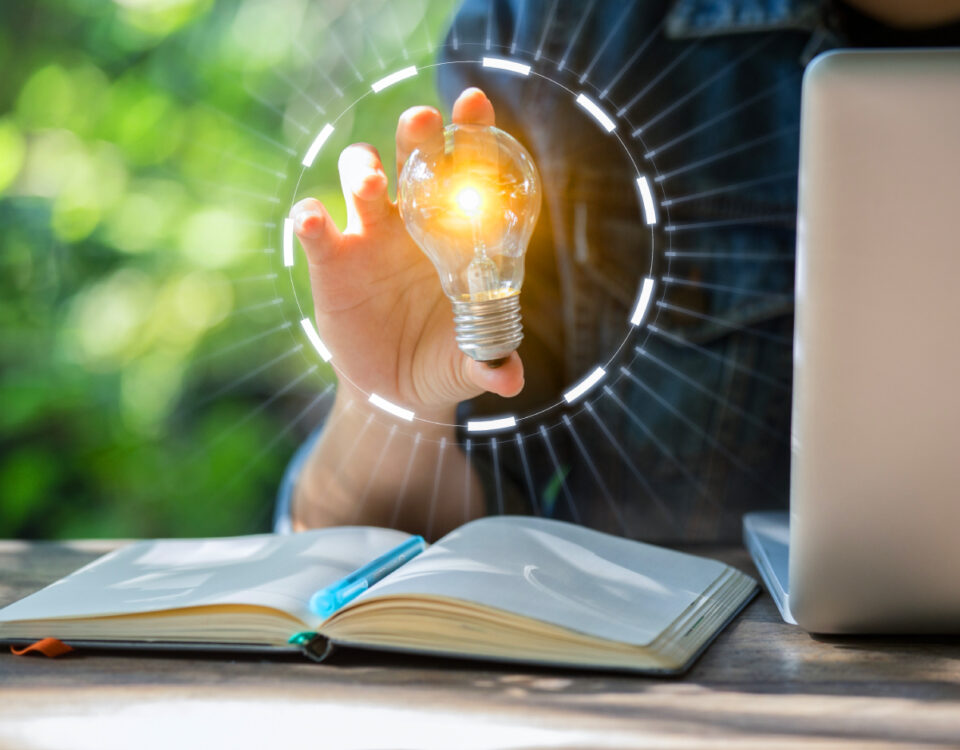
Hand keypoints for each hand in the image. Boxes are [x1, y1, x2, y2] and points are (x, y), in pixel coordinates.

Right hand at [290, 88, 524, 419]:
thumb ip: (490, 363)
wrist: (395, 389)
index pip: (465, 169)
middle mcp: (412, 221)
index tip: (476, 102)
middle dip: (415, 136)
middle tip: (422, 122)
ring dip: (362, 169)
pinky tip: (317, 220)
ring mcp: (369, 237)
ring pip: (359, 178)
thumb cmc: (442, 359)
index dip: (471, 132)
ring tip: (371, 181)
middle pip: (411, 159)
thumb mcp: (468, 361)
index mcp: (455, 231)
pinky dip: (312, 218)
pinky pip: (317, 229)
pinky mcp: (332, 263)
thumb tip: (510, 379)